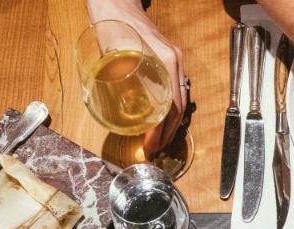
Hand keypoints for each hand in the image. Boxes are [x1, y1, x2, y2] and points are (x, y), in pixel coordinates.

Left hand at [86, 0, 186, 154]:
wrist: (117, 4)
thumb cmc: (113, 25)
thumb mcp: (112, 54)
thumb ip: (118, 79)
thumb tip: (119, 109)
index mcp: (166, 63)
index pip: (171, 107)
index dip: (161, 131)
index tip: (150, 145)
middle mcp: (176, 64)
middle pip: (179, 108)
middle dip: (168, 133)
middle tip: (155, 149)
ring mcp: (176, 62)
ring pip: (181, 100)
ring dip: (171, 123)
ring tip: (159, 139)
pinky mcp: (171, 61)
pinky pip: (177, 90)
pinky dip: (171, 109)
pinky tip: (162, 118)